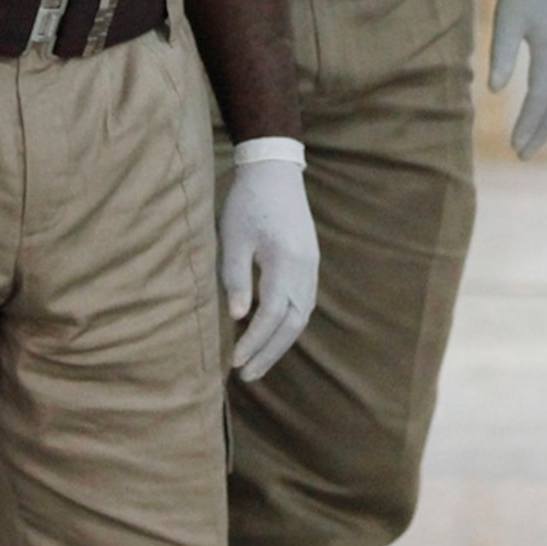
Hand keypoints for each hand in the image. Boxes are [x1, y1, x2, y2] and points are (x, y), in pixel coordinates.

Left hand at [221, 142, 318, 381]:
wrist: (275, 170)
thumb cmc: (248, 201)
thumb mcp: (234, 238)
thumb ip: (236, 278)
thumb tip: (239, 317)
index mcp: (286, 262)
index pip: (272, 315)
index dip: (254, 342)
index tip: (234, 361)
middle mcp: (306, 269)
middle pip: (293, 323)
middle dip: (269, 352)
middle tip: (247, 375)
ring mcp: (312, 266)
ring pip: (302, 316)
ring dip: (280, 342)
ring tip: (257, 363)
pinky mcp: (310, 263)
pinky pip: (304, 303)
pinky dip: (288, 324)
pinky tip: (272, 334)